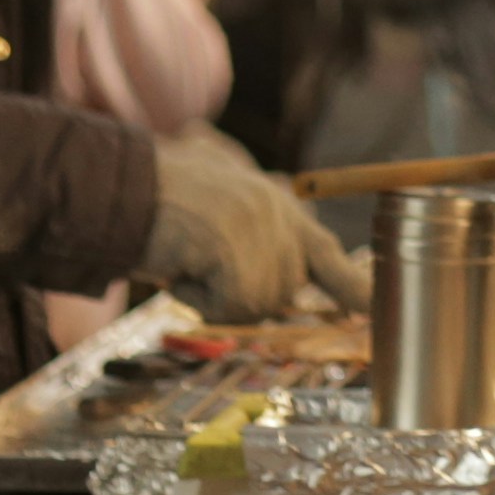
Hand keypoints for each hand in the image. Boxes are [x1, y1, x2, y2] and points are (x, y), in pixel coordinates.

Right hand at [139, 128, 338, 320]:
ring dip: (214, 295)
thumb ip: (256, 223)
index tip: (370, 311)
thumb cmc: (160, 193)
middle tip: (201, 263)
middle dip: (243, 292)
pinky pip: (227, 309)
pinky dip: (196, 298)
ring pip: (254, 305)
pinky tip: (180, 266)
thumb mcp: (221, 199)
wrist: (124, 184)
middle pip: (281, 292)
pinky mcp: (243, 259)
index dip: (350, 285)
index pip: (326, 251)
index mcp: (279, 203)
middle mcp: (282, 217)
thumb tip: (284, 252)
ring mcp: (265, 236)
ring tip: (187, 257)